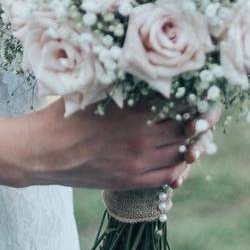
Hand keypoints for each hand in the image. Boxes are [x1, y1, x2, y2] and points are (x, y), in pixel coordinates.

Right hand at [20, 98, 220, 190]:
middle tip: (205, 113)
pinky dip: (180, 167)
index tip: (203, 91)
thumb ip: (125, 83)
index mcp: (134, 111)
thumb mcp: (96, 90)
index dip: (197, 97)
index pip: (181, 103)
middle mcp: (141, 138)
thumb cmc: (66, 114)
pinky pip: (168, 176)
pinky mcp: (131, 180)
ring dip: (191, 143)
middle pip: (186, 128)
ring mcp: (138, 162)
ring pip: (181, 153)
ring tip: (193, 134)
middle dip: (199, 120)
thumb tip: (150, 68)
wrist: (43, 151)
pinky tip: (181, 158)